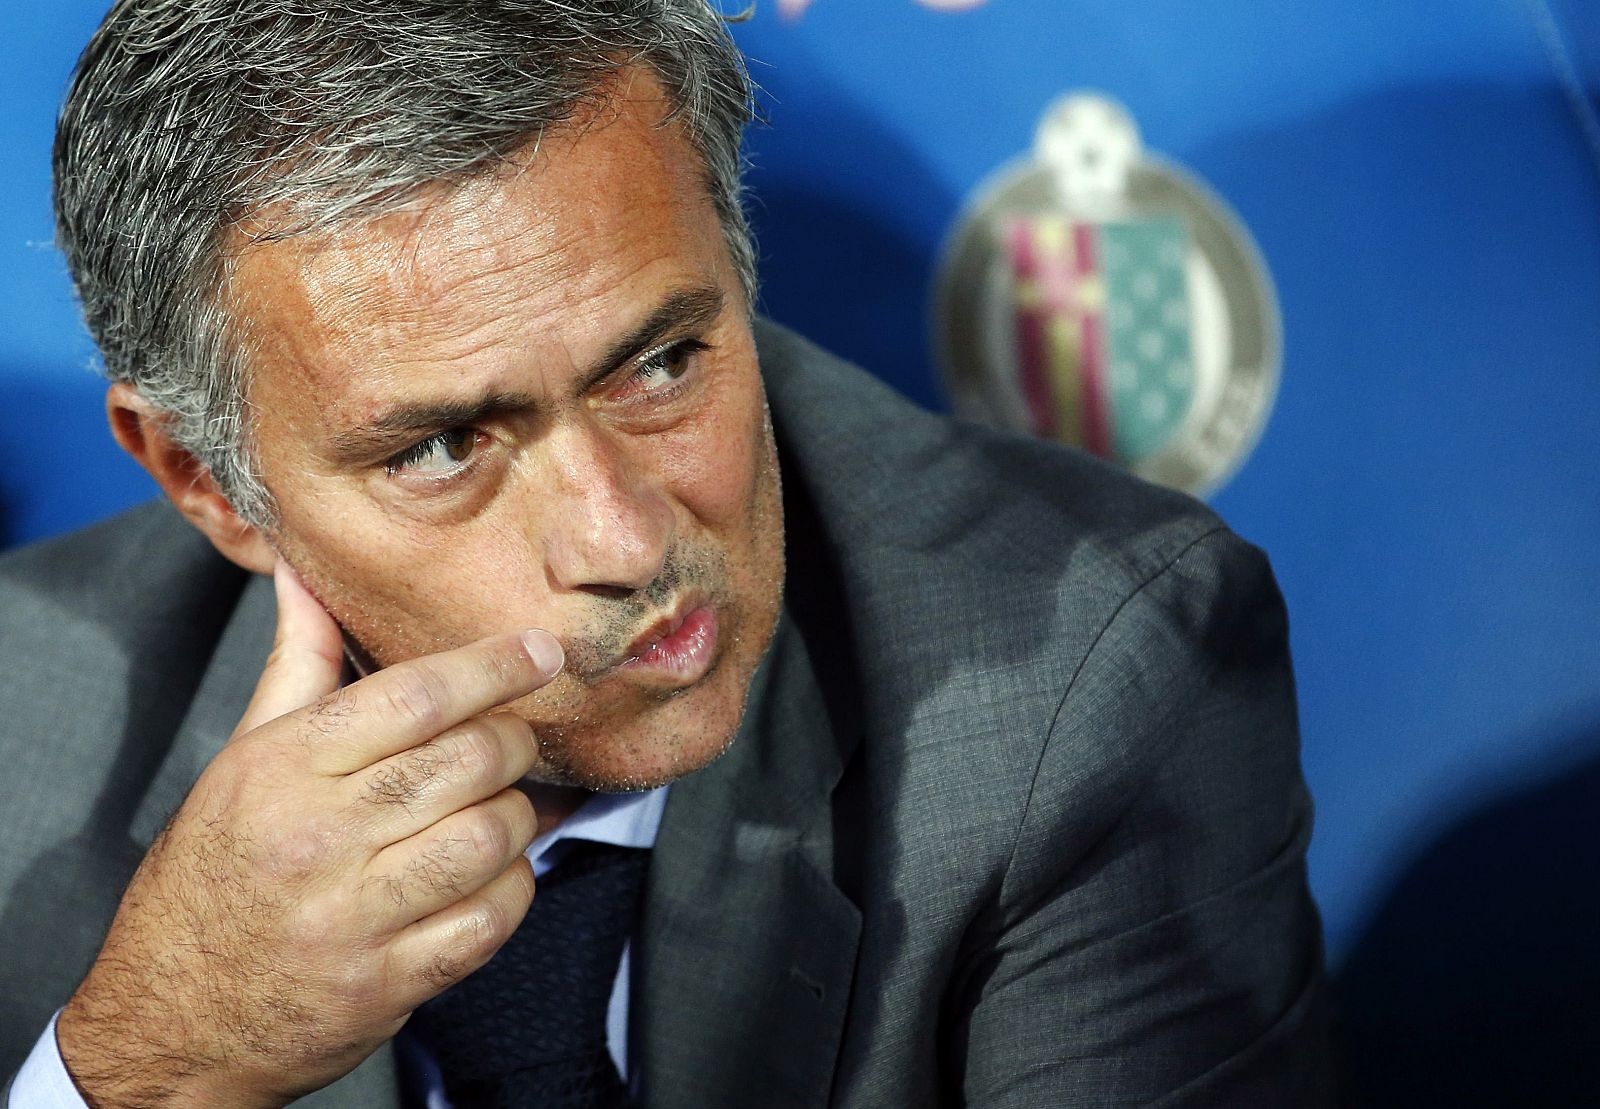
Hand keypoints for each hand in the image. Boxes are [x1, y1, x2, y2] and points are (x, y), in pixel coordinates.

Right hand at [56, 562, 564, 1107]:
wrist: (168, 1023)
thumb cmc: (211, 877)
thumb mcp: (239, 761)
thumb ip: (294, 665)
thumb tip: (304, 573)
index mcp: (282, 770)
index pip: (414, 696)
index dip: (493, 666)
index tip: (542, 651)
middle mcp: (317, 838)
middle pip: (467, 760)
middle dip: (514, 741)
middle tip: (513, 741)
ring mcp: (354, 917)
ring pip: (490, 836)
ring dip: (517, 817)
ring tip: (499, 808)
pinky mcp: (387, 983)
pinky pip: (490, 920)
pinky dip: (512, 890)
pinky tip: (491, 875)